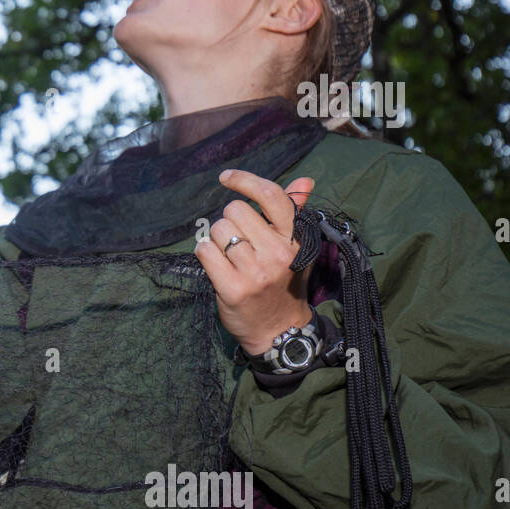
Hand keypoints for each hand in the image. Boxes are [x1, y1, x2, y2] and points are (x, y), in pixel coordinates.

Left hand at [193, 169, 315, 355]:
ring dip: (217, 240)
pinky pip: (205, 251)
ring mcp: (255, 272)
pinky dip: (205, 253)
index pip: (271, 195)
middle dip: (229, 221)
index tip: (226, 177)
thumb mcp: (294, 248)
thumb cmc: (283, 283)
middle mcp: (277, 253)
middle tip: (237, 243)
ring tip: (229, 257)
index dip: (245, 180)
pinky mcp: (233, 288)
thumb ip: (295, 213)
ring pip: (218, 230)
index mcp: (294, 239)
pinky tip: (215, 264)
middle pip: (234, 210)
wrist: (278, 331)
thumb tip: (305, 181)